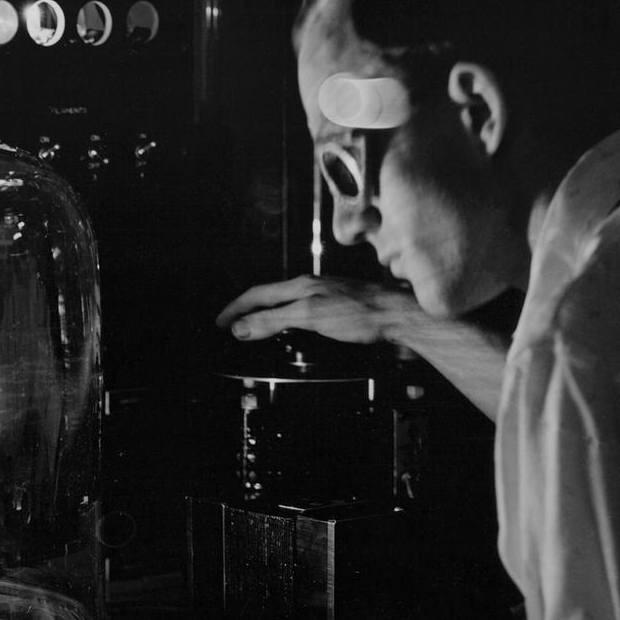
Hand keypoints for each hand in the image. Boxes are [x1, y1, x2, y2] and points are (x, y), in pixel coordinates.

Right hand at [215, 275, 422, 345]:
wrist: (399, 317)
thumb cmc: (361, 313)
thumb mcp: (310, 316)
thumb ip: (273, 320)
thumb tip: (241, 326)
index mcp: (300, 286)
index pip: (257, 295)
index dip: (235, 309)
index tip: (220, 322)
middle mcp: (311, 288)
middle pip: (269, 298)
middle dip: (247, 311)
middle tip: (231, 326)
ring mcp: (325, 298)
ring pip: (286, 306)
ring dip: (267, 317)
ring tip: (254, 329)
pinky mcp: (338, 311)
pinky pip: (302, 315)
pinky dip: (287, 323)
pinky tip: (293, 333)